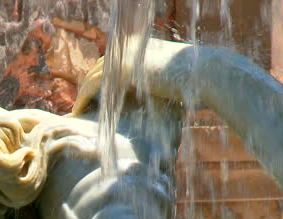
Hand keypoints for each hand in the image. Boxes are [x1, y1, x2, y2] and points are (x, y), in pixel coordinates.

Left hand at [71, 39, 196, 116]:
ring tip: (78, 111)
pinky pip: (94, 84)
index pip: (111, 61)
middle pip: (99, 67)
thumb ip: (154, 78)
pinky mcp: (122, 69)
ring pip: (93, 75)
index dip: (99, 79)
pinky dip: (84, 97)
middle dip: (87, 86)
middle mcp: (128, 46)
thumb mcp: (170, 76)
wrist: (205, 73)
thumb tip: (153, 92)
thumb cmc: (195, 79)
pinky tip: (80, 111)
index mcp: (140, 44)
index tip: (93, 98)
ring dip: (83, 94)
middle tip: (81, 105)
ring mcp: (124, 55)